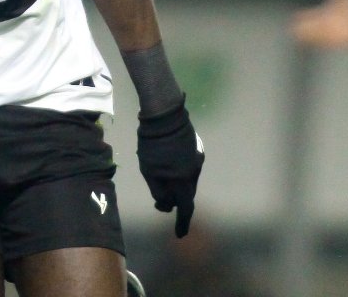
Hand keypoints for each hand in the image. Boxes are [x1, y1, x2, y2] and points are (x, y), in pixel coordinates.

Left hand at [137, 96, 203, 237]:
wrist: (164, 114)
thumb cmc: (153, 144)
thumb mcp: (150, 171)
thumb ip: (159, 192)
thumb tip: (166, 204)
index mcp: (184, 180)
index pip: (185, 207)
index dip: (182, 223)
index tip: (179, 234)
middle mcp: (195, 171)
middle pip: (186, 194)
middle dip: (175, 202)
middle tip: (161, 205)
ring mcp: (197, 158)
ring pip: (186, 180)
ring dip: (175, 186)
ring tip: (158, 180)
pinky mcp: (194, 148)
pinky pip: (186, 167)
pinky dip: (178, 173)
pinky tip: (166, 165)